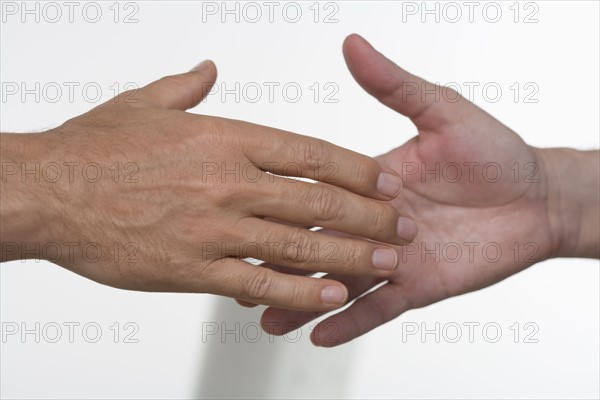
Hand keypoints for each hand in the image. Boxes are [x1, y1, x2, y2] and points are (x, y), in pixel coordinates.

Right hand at [0, 59, 418, 310]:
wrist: (47, 192)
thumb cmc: (93, 150)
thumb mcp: (145, 103)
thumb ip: (187, 87)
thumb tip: (209, 69)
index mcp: (223, 138)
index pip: (308, 151)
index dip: (354, 167)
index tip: (384, 178)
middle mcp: (227, 181)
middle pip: (316, 199)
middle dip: (367, 215)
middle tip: (402, 227)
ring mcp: (211, 228)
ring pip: (296, 243)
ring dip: (348, 255)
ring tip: (385, 263)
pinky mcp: (191, 269)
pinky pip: (256, 282)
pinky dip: (298, 290)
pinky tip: (329, 297)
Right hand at [259, 34, 598, 344]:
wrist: (535, 197)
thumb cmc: (492, 152)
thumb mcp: (442, 112)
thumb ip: (395, 86)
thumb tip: (354, 46)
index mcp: (370, 184)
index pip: (316, 194)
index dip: (279, 204)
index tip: (241, 210)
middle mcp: (372, 224)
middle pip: (316, 244)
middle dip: (278, 260)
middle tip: (239, 274)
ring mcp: (392, 258)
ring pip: (338, 281)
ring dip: (302, 299)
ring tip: (265, 316)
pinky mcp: (417, 285)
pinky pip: (380, 308)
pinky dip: (351, 322)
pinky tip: (320, 333)